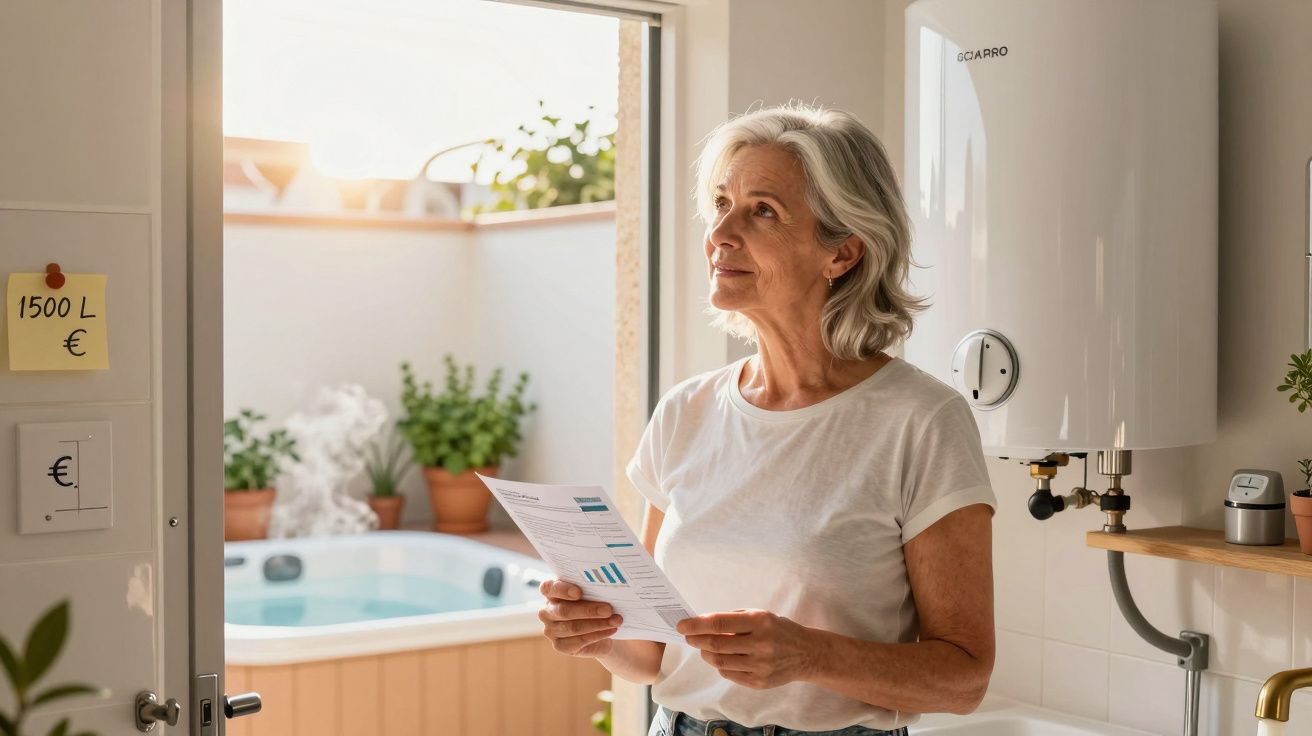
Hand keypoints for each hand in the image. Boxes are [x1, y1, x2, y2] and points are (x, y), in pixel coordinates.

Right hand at [538, 579, 623, 657]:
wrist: (600, 627)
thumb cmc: (594, 601)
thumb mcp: (591, 591)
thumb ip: (591, 587)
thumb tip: (606, 586)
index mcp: (550, 591)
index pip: (549, 587)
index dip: (562, 590)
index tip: (579, 592)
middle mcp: (546, 611)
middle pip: (564, 610)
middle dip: (589, 610)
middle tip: (608, 609)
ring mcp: (550, 630)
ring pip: (573, 627)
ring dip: (598, 624)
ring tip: (616, 620)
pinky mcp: (559, 645)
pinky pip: (578, 641)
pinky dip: (598, 635)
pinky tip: (611, 630)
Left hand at [677, 609, 819, 688]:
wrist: (806, 654)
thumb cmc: (779, 630)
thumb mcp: (761, 615)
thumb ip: (734, 619)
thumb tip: (704, 623)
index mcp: (760, 622)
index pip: (720, 623)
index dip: (697, 624)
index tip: (682, 625)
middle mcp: (760, 644)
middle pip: (717, 644)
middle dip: (697, 640)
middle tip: (689, 637)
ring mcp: (760, 665)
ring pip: (720, 662)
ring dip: (706, 654)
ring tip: (704, 648)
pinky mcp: (759, 682)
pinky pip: (730, 675)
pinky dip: (720, 666)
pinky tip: (721, 659)